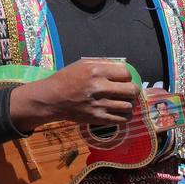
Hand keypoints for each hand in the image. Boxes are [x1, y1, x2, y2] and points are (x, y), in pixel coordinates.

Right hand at [8, 59, 136, 130]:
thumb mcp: (82, 64)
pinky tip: (120, 112)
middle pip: (131, 90)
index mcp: (97, 72)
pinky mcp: (98, 118)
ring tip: (124, 102)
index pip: (126, 73)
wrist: (51, 99)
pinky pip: (121, 119)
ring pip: (128, 106)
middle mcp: (100, 88)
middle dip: (133, 90)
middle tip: (129, 92)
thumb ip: (104, 64)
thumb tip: (123, 67)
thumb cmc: (67, 79)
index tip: (124, 80)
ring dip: (129, 104)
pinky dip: (124, 116)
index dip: (127, 77)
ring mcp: (99, 104)